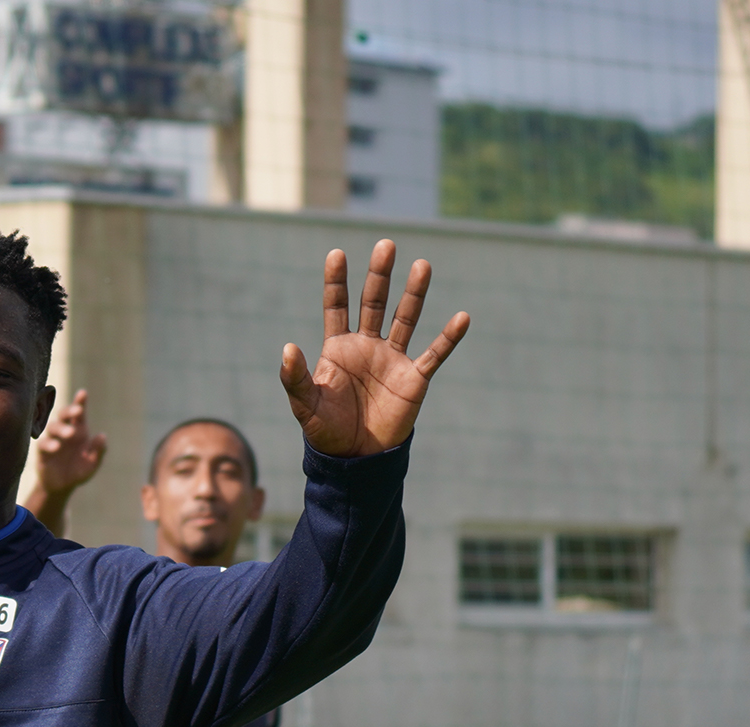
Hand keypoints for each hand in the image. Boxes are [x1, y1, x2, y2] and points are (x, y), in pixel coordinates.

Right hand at [35, 389, 107, 496]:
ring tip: (70, 434)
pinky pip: (43, 444)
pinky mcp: (42, 453)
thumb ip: (99, 451)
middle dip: (70, 410)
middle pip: (63, 415)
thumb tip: (102, 435)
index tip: (83, 393)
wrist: (62, 487)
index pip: (78, 414)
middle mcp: (64, 432)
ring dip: (61, 428)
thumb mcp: (92, 464)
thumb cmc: (78, 471)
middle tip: (78, 411)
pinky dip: (49, 444)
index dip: (80, 402)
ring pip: (53, 427)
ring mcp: (52, 440)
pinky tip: (56, 447)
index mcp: (78, 431)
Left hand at [281, 240, 469, 457]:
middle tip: (386, 245)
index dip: (336, 281)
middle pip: (374, 302)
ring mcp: (392, 359)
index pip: (337, 306)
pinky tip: (462, 317)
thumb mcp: (305, 405)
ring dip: (413, 293)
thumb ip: (295, 377)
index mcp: (338, 348)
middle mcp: (367, 346)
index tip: (336, 253)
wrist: (355, 458)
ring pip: (405, 318)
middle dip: (379, 275)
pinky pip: (434, 354)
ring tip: (421, 265)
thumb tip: (287, 347)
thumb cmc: (326, 430)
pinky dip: (448, 338)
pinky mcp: (414, 378)